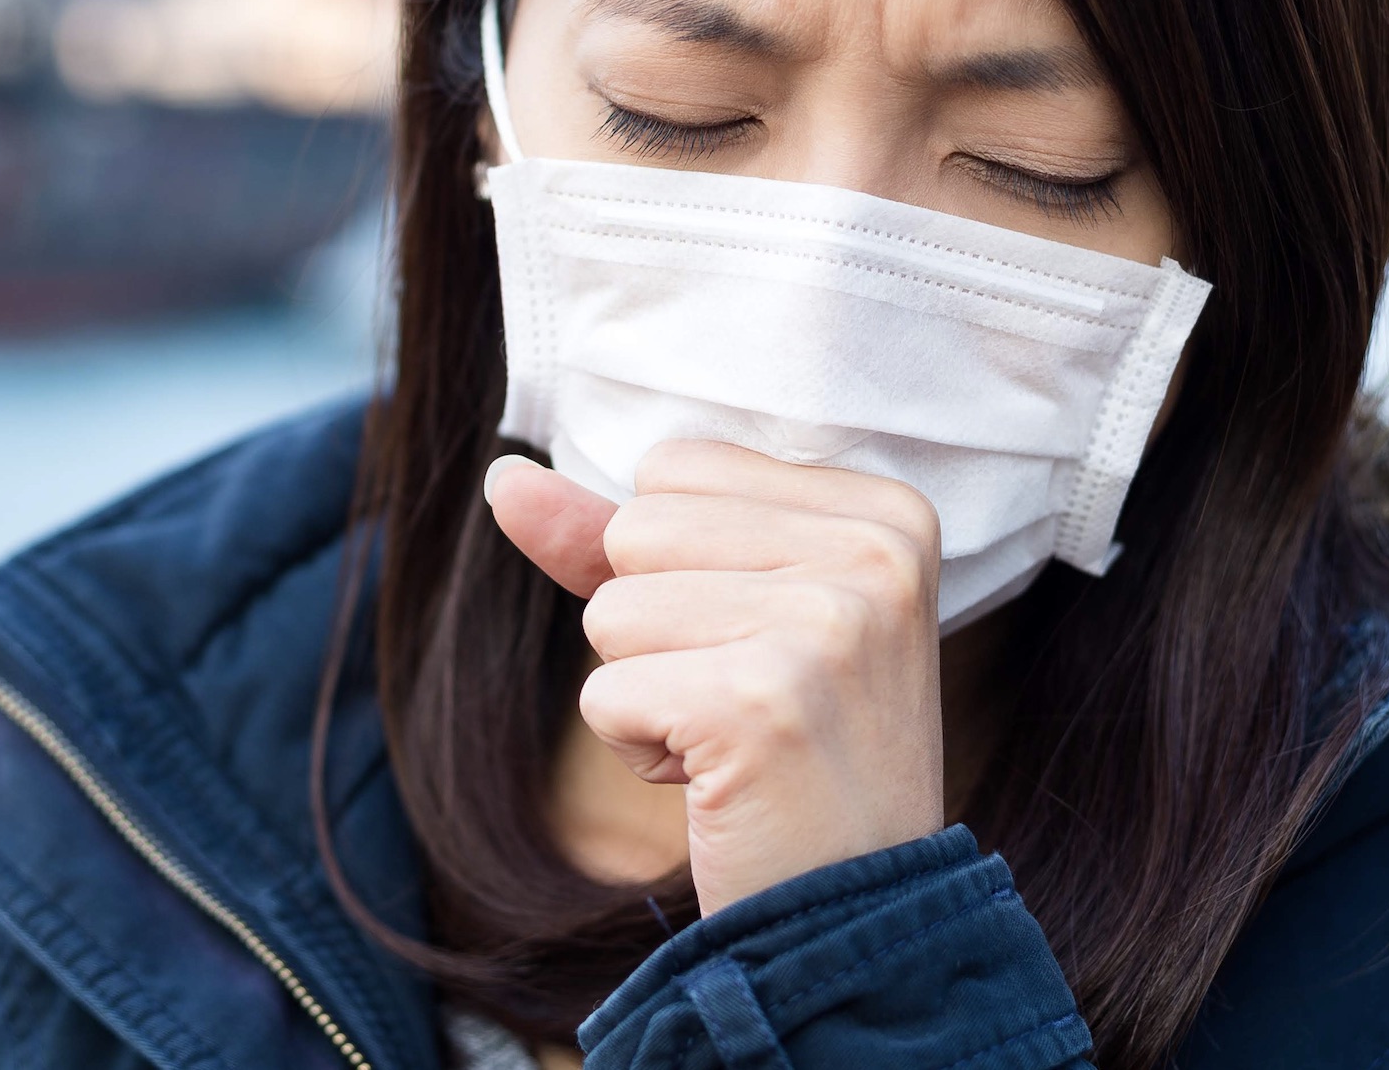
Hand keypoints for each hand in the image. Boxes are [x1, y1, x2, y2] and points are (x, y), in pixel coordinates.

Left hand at [486, 441, 945, 915]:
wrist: (855, 920)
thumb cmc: (790, 753)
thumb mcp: (726, 611)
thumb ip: (617, 534)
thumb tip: (504, 475)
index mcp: (884, 510)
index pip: (679, 467)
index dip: (685, 566)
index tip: (766, 643)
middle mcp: (875, 551)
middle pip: (639, 526)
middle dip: (657, 624)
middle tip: (748, 699)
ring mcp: (828, 622)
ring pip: (612, 608)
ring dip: (645, 689)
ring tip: (735, 740)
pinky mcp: (761, 701)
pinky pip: (605, 691)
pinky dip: (637, 749)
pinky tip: (716, 781)